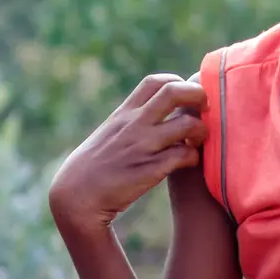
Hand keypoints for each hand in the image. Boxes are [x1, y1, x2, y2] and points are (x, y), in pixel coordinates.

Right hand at [48, 73, 207, 230]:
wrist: (75, 196)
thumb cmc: (92, 168)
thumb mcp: (108, 135)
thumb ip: (129, 123)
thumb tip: (149, 117)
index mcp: (124, 114)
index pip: (155, 81)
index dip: (177, 82)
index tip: (184, 97)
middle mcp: (134, 124)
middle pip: (174, 91)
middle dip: (197, 94)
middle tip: (205, 109)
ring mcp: (143, 145)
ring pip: (187, 124)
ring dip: (201, 130)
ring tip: (199, 140)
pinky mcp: (150, 169)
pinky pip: (185, 155)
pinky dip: (194, 158)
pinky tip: (189, 163)